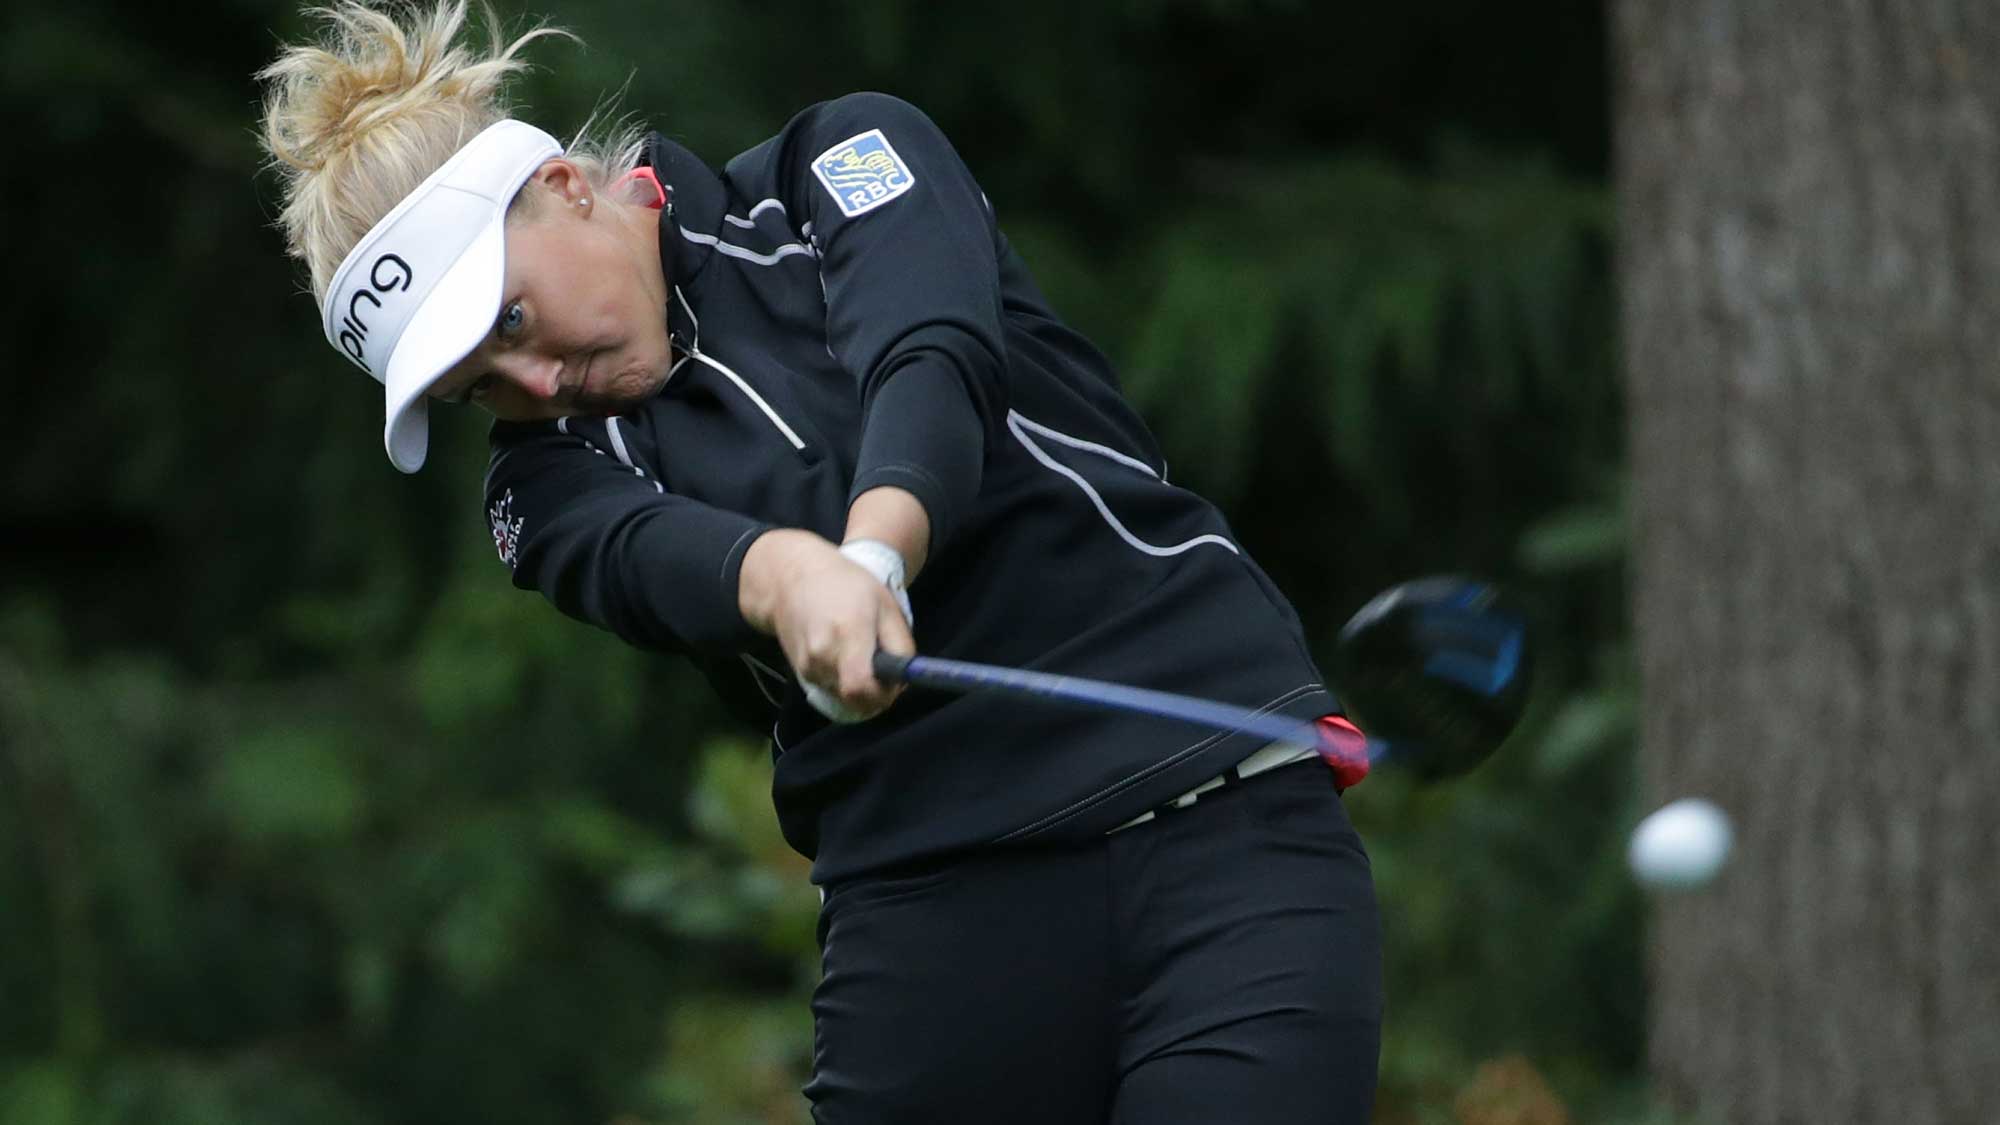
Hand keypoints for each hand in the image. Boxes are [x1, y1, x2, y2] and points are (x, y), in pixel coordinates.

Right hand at [742, 531, 914, 720]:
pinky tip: (842, 653)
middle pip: (855, 699)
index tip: (894, 684)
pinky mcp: (799, 672)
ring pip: (843, 697)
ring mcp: (806, 666)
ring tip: (860, 652)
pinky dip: (843, 680)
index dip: (882, 696)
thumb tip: (902, 682)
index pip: (860, 688)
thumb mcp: (886, 607)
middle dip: (875, 693)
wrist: (791, 578)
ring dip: (859, 687)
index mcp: (847, 634)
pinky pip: (831, 689)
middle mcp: (822, 655)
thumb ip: (901, 647)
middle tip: (883, 668)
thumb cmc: (847, 585)